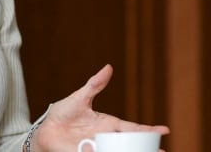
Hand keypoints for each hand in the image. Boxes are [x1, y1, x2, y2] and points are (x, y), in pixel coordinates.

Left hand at [32, 64, 169, 151]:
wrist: (45, 131)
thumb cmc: (62, 113)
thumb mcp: (80, 97)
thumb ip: (95, 84)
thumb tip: (108, 67)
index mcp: (109, 124)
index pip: (133, 128)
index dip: (149, 130)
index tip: (165, 130)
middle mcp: (107, 139)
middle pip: (132, 145)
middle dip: (147, 149)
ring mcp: (98, 149)